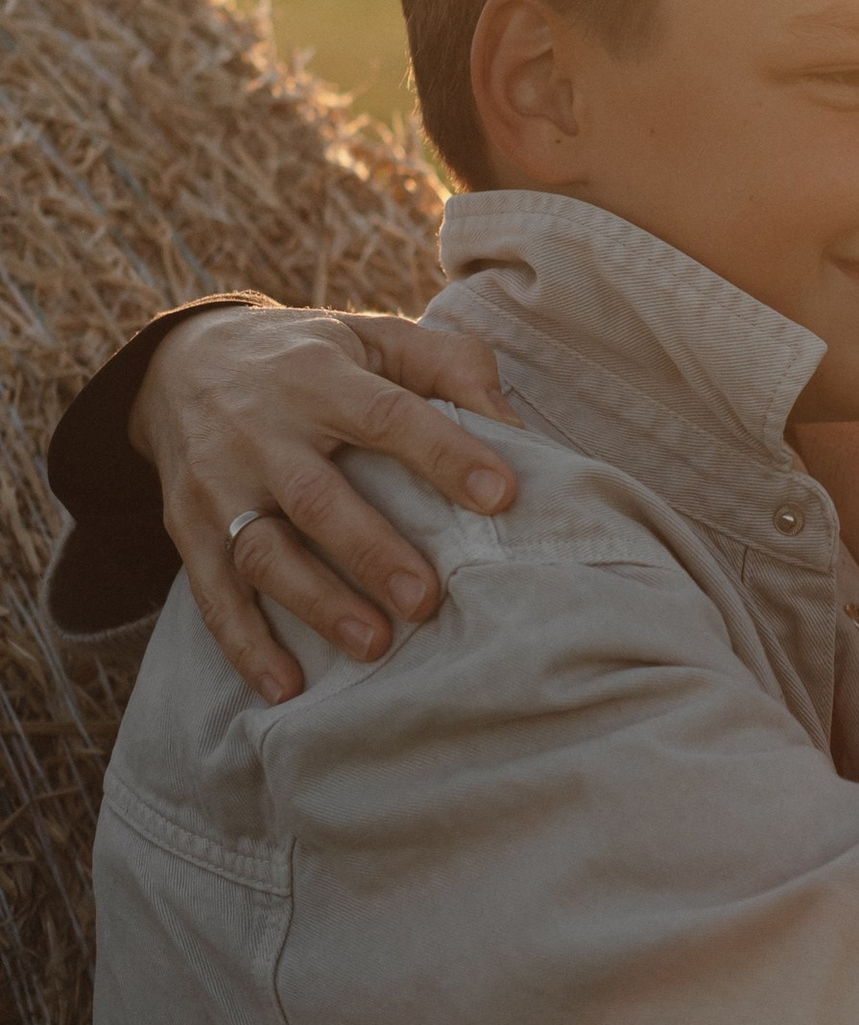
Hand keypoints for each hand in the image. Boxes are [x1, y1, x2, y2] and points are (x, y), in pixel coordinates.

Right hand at [135, 302, 517, 705]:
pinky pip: (211, 593)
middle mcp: (261, 430)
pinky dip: (244, 644)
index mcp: (319, 377)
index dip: (443, 453)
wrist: (178, 362)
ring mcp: (218, 483)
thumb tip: (514, 424)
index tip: (500, 495)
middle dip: (371, 551)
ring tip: (373, 645)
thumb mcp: (372, 336)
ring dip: (315, 603)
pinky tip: (286, 688)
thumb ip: (447, 365)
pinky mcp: (186, 527)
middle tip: (426, 600)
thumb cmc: (307, 357)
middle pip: (315, 496)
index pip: (387, 414)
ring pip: (261, 551)